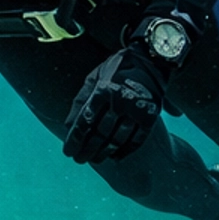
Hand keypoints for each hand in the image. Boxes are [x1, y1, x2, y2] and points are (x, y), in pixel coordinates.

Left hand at [62, 46, 164, 164]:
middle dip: (87, 150)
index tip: (68, 152)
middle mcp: (119, 101)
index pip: (85, 122)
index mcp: (102, 90)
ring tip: (95, 159)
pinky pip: (137, 139)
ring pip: (118, 139)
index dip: (75, 140)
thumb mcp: (93, 78)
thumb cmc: (115, 69)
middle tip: (79, 160)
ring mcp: (136, 109)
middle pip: (100, 134)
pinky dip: (126, 150)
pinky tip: (116, 157)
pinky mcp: (150, 115)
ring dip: (104, 152)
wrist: (148, 59)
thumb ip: (80, 101)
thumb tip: (68, 127)